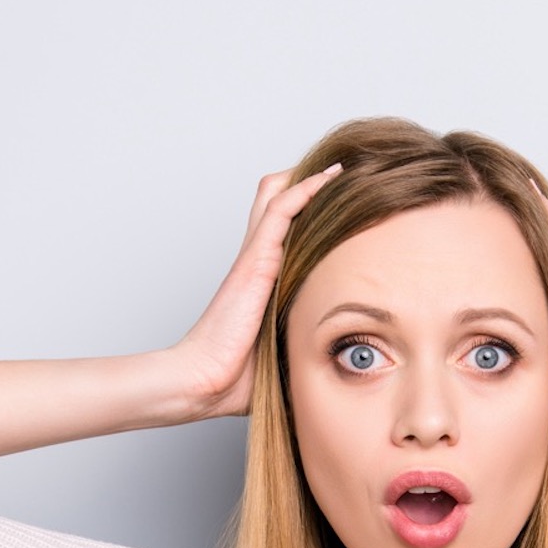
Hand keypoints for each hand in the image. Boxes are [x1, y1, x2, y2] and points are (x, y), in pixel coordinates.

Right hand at [172, 164, 341, 417]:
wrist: (205, 380)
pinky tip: (332, 177)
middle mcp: (257, 258)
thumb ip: (306, 345)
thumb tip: (342, 364)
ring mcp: (255, 255)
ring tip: (342, 166)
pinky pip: (283, 208)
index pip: (284, 224)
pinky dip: (308, 188)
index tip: (341, 199)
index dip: (308, 205)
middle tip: (341, 175)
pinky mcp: (257, 259)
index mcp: (262, 276)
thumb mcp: (284, 353)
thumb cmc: (238, 377)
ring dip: (309, 176)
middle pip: (276, 196)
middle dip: (308, 180)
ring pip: (278, 192)